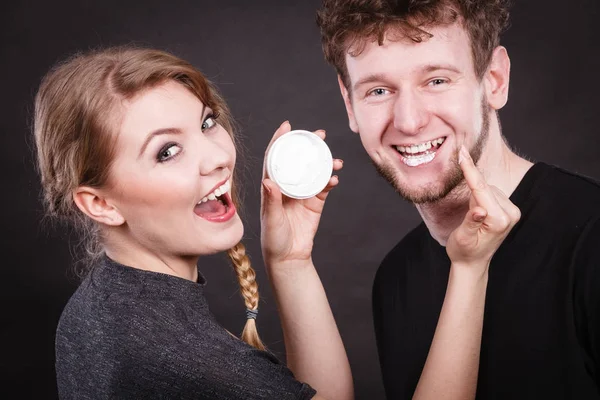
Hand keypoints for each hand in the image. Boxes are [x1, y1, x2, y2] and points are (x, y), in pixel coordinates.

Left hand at [260, 121, 342, 266]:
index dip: (279, 140)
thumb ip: (271, 201)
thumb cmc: (273, 239)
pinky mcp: (315, 203)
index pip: (274, 158)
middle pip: (297, 159)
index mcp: (272, 185)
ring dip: (324, 161)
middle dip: (308, 144)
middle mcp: (287, 185)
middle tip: (319, 133)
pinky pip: (324, 187)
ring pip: (314, 170)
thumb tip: (268, 180)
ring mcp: (302, 193)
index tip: (287, 126)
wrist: (289, 257)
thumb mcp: (270, 220)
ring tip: (334, 158)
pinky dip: (330, 181)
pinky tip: (335, 179)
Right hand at [446, 146, 520, 269]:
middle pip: (484, 187)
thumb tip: (479, 210)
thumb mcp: (463, 238)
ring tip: (469, 214)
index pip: (481, 189)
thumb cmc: (463, 251)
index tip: (462, 153)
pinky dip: (480, 194)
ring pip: (487, 188)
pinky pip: (491, 193)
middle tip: (460, 183)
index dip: (470, 170)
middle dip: (470, 182)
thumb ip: (471, 222)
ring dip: (475, 192)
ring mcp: (511, 212)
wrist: (472, 263)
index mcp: (499, 220)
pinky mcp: (509, 210)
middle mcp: (510, 214)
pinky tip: (476, 208)